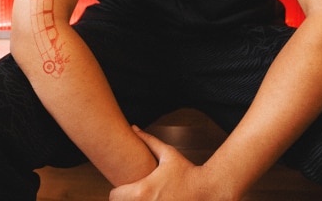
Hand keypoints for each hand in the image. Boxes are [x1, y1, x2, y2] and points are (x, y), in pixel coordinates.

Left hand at [109, 126, 223, 200]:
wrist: (207, 189)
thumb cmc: (187, 171)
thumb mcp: (168, 153)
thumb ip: (149, 140)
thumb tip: (134, 127)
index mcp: (143, 191)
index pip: (114, 196)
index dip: (117, 191)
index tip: (124, 187)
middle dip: (125, 199)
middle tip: (133, 194)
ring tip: (145, 197)